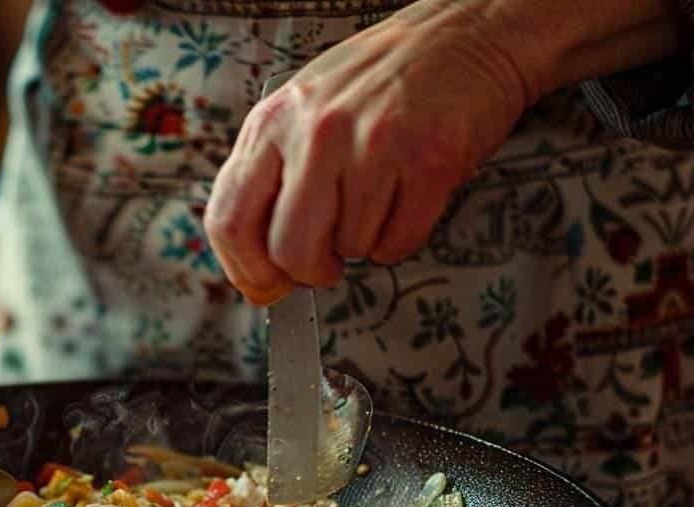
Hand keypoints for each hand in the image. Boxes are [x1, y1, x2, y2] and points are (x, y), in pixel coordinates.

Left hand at [205, 1, 541, 303]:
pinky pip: (398, 243)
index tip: (265, 285)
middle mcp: (317, 131)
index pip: (229, 220)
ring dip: (364, 242)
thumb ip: (272, 178)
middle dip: (311, 270)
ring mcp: (373, 145)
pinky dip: (401, 238)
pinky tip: (405, 197)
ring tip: (378, 196)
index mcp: (273, 120)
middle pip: (288, 250)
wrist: (464, 34)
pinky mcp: (428, 161)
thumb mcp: (303, 112)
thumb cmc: (381, 77)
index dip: (246, 270)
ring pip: (349, 250)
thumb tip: (258, 269)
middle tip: (326, 259)